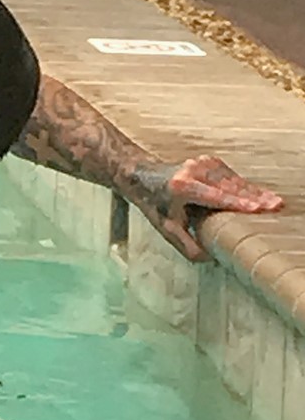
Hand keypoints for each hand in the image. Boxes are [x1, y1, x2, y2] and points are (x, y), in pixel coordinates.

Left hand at [137, 155, 283, 260]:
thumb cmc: (156, 206)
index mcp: (181, 186)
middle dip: (254, 197)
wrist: (144, 178)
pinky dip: (246, 188)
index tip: (256, 209)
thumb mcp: (166, 230)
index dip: (237, 203)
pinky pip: (232, 177)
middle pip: (229, 187)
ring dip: (255, 192)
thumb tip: (211, 258)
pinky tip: (261, 196)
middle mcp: (193, 170)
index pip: (214, 196)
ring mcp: (203, 163)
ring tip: (274, 203)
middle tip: (276, 206)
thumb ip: (187, 246)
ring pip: (234, 181)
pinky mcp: (210, 162)